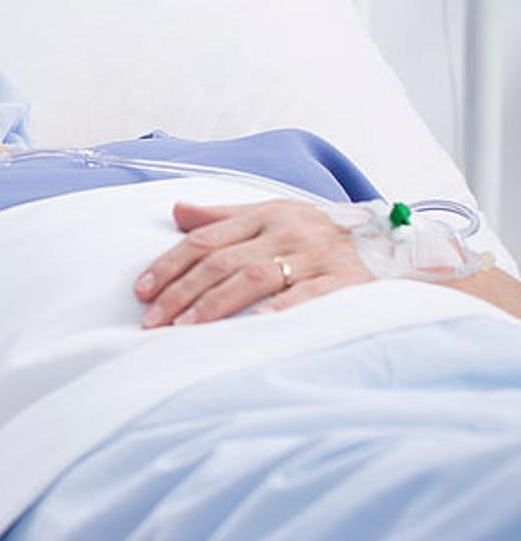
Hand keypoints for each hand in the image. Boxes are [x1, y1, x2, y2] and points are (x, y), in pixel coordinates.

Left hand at [135, 200, 372, 327]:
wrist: (399, 249)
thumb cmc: (324, 236)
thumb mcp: (276, 215)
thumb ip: (224, 217)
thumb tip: (176, 211)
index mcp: (267, 214)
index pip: (205, 238)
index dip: (169, 264)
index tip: (142, 290)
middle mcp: (288, 231)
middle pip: (222, 261)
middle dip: (181, 291)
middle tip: (152, 319)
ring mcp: (317, 255)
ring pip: (254, 277)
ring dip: (215, 304)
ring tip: (185, 329)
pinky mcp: (345, 280)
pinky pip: (307, 295)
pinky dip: (277, 309)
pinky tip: (249, 326)